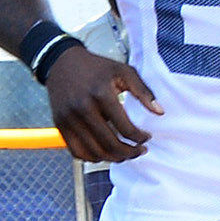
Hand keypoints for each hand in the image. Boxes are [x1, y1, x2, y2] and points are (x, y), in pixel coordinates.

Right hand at [46, 46, 161, 162]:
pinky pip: (76, 151)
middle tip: (140, 151)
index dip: (140, 138)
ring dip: (113, 158)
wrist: (62, 62)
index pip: (125, 128)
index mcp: (101, 94)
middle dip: (130, 153)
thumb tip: (160, 112)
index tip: (147, 137)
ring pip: (94, 152)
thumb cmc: (97, 67)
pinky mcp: (59, 125)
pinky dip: (93, 157)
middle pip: (110, 144)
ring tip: (126, 154)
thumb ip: (143, 91)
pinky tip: (105, 153)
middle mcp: (82, 108)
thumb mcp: (124, 71)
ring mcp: (68, 118)